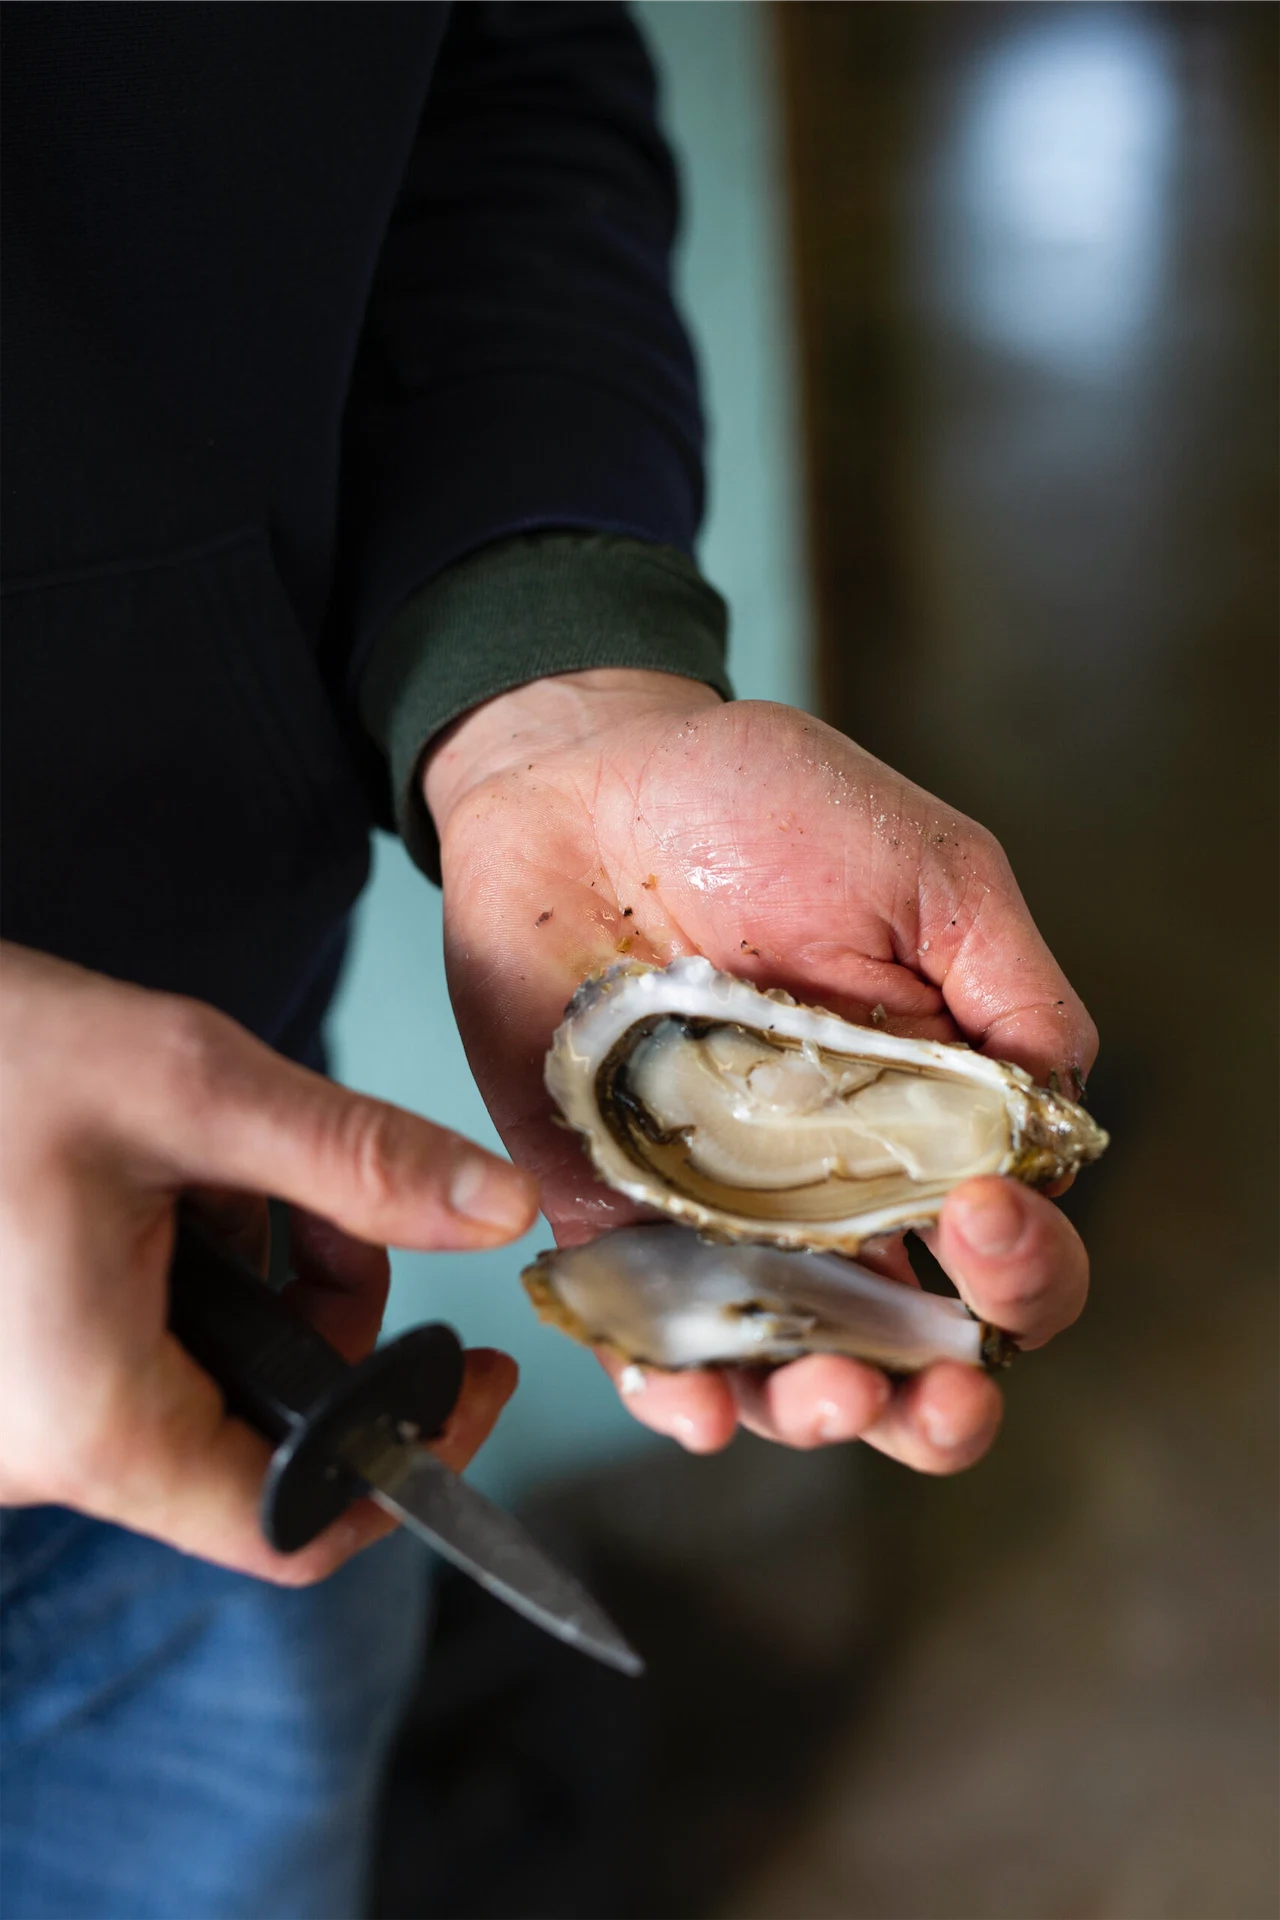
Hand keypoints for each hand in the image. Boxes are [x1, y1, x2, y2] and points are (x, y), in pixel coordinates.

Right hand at [0, 940, 535, 1578]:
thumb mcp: (190, 1086)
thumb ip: (359, 1160)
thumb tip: (498, 1211)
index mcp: (92, 1420)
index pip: (293, 1529)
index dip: (411, 1458)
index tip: (475, 1373)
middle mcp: (43, 1451)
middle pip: (260, 1441)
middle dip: (332, 1318)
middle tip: (330, 1204)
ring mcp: (17, 1419)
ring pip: (206, 1389)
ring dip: (263, 1280)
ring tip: (224, 1168)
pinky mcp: (9, 1374)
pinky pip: (139, 1358)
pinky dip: (192, 1279)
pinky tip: (168, 1186)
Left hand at [427, 670, 1096, 1473]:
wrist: (585, 775)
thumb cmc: (759, 801)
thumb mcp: (927, 871)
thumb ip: (1010, 993)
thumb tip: (1064, 1122)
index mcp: (927, 1117)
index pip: (1005, 1249)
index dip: (1022, 1272)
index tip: (980, 1215)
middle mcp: (829, 1187)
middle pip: (906, 1347)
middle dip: (934, 1403)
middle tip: (934, 1397)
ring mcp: (714, 1209)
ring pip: (779, 1361)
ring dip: (810, 1411)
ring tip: (817, 1394)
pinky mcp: (603, 1205)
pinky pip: (637, 1327)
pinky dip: (663, 1381)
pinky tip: (685, 1396)